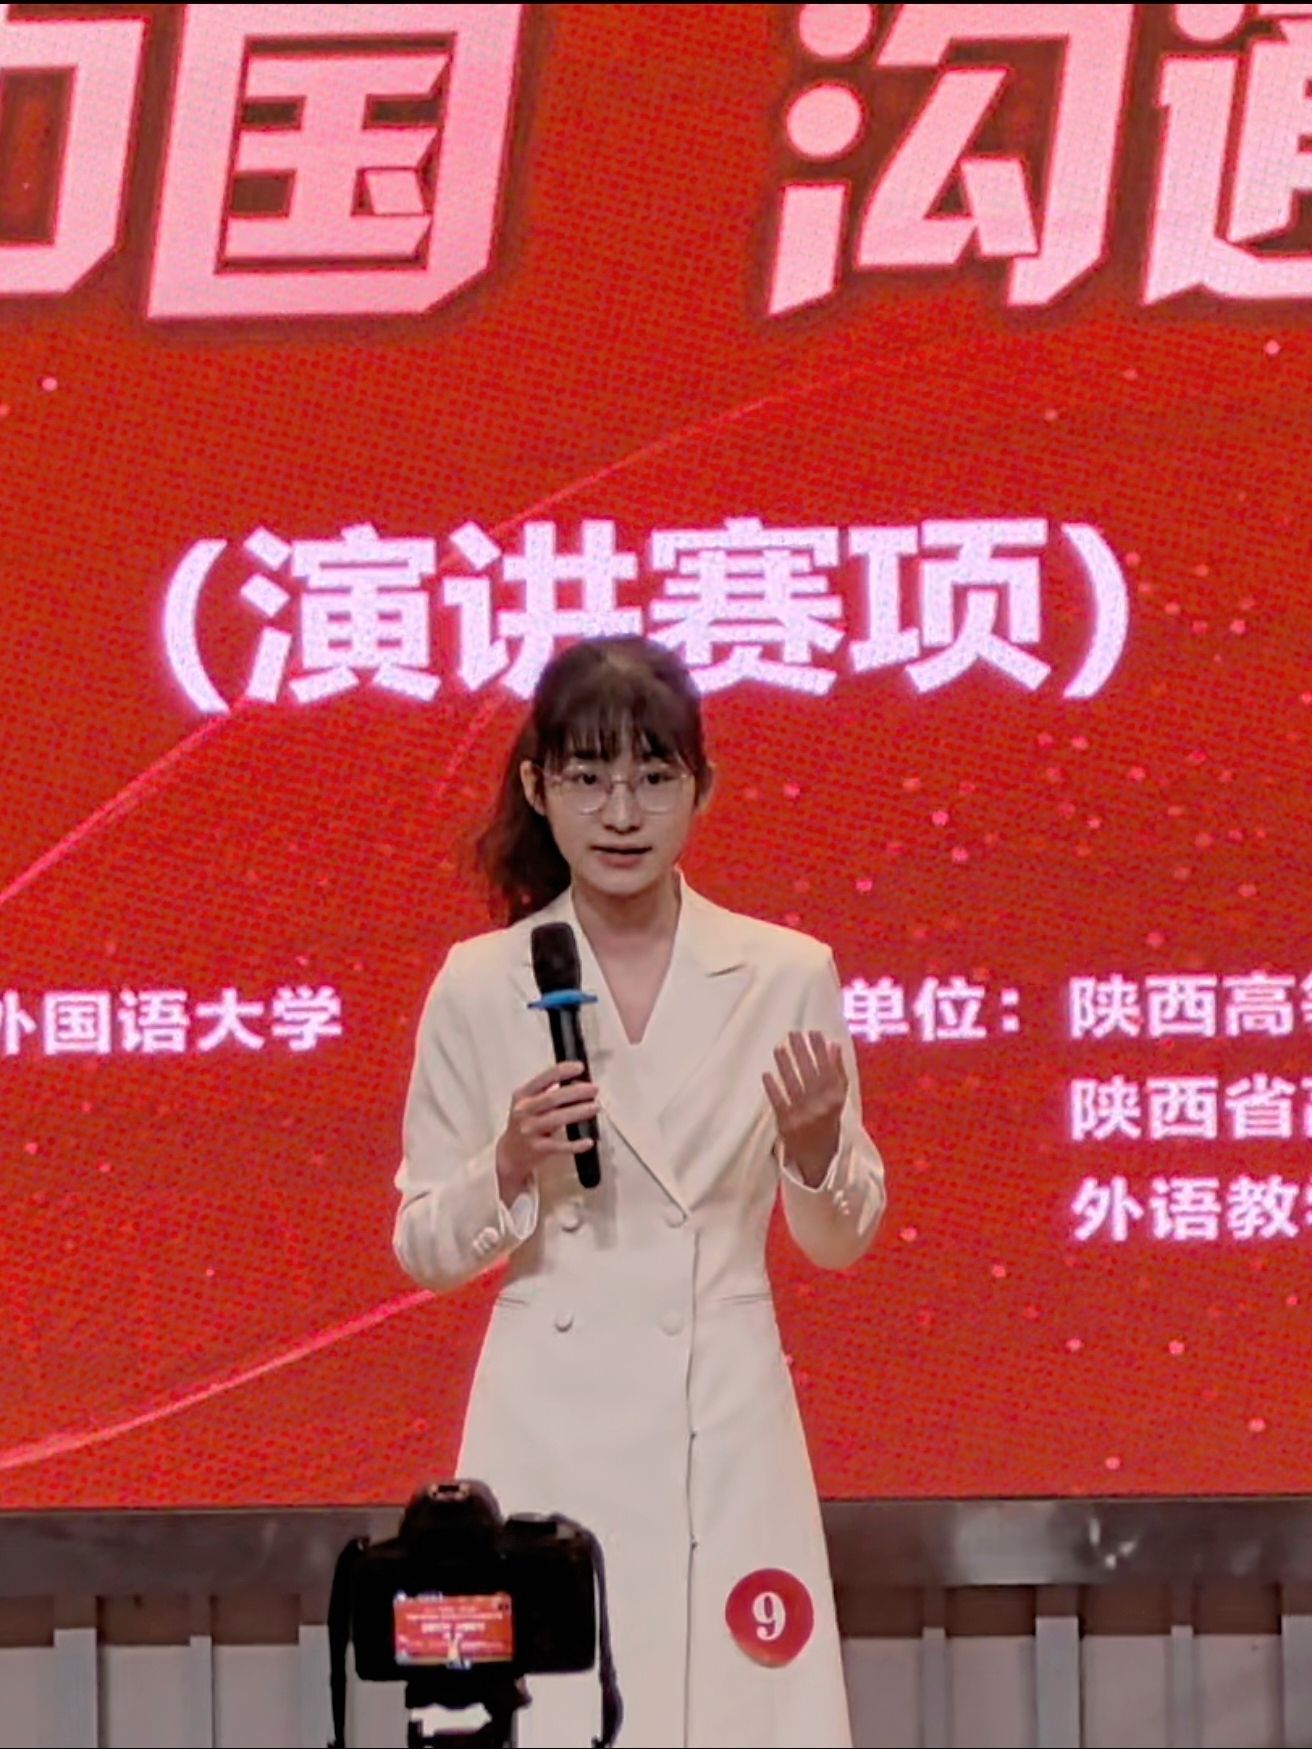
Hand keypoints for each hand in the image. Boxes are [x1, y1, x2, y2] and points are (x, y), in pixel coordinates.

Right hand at [496, 1061, 598, 1202]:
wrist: (510, 1153)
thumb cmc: (525, 1122)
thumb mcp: (529, 1102)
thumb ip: (547, 1092)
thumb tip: (579, 1083)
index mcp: (523, 1095)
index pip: (543, 1079)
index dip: (562, 1071)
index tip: (580, 1067)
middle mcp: (523, 1111)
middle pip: (551, 1098)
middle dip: (575, 1092)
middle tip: (594, 1089)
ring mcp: (529, 1130)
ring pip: (556, 1119)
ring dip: (578, 1112)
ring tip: (596, 1107)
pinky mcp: (537, 1149)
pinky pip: (558, 1147)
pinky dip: (574, 1144)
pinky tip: (588, 1141)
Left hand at [763, 1031, 846, 1187]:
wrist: (820, 1157)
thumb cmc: (828, 1120)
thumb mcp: (838, 1098)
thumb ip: (837, 1072)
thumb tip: (834, 1044)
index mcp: (836, 1099)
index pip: (828, 1070)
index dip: (821, 1051)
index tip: (814, 1033)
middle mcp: (822, 1107)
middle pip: (811, 1075)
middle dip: (802, 1053)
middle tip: (793, 1034)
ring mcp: (804, 1116)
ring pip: (794, 1087)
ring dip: (786, 1067)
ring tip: (779, 1048)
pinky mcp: (787, 1126)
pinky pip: (779, 1104)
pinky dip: (773, 1090)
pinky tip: (766, 1075)